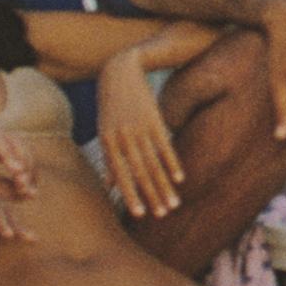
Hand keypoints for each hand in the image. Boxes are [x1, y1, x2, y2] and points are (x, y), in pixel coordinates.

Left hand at [92, 63, 180, 220]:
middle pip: (140, 172)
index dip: (131, 195)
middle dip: (152, 195)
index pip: (122, 175)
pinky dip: (173, 162)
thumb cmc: (111, 105)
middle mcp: (123, 138)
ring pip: (154, 163)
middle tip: (163, 214)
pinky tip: (180, 178)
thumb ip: (109, 159)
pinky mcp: (154, 119)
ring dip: (165, 185)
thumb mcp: (105, 130)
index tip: (141, 214)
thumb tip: (109, 186)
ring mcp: (139, 128)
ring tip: (174, 202)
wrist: (120, 71)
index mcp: (108, 143)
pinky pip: (165, 145)